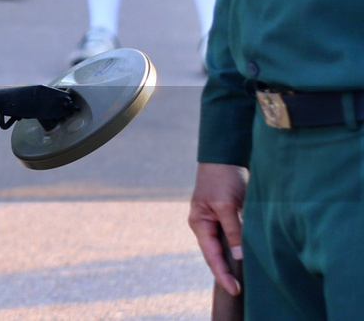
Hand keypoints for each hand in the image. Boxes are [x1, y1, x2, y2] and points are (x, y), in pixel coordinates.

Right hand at [190, 162, 246, 294]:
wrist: (226, 157)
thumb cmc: (222, 178)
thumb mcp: (227, 205)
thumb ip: (233, 230)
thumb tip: (238, 257)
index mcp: (199, 223)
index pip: (211, 255)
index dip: (222, 274)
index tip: (235, 290)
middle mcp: (206, 225)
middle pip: (216, 255)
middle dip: (226, 273)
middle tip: (240, 291)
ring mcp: (217, 222)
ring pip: (225, 248)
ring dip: (234, 262)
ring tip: (245, 280)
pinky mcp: (229, 217)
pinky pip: (234, 238)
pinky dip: (240, 249)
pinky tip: (249, 258)